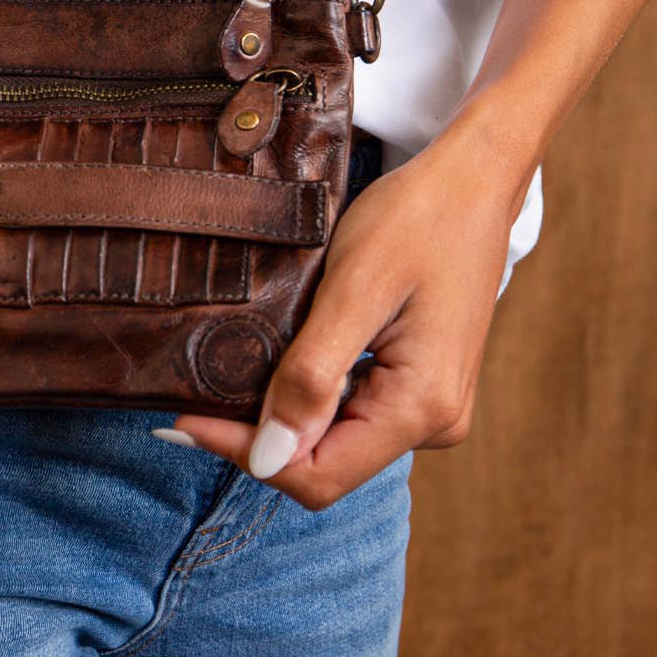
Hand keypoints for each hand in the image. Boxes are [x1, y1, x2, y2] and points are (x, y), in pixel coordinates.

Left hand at [165, 118, 524, 509]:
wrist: (472, 182)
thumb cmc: (416, 219)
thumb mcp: (352, 289)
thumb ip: (312, 377)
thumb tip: (268, 456)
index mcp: (422, 407)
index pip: (317, 474)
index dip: (246, 454)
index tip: (184, 418)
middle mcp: (433, 423)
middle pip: (324, 465)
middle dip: (258, 437)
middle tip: (196, 394)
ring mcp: (430, 407)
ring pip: (334, 441)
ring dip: (281, 416)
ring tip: (230, 374)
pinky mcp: (420, 386)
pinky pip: (352, 412)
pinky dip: (308, 395)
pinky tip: (279, 360)